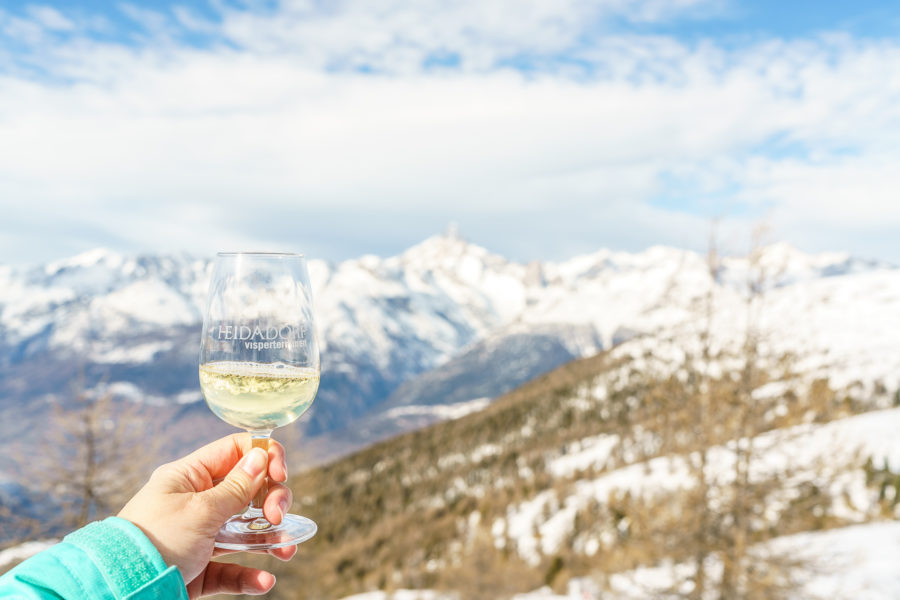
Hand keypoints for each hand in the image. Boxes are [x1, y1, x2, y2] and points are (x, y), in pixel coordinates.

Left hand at [118, 434, 295, 597]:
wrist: (118, 591)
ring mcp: (199, 536)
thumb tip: (260, 455)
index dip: (263, 456)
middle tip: (276, 516)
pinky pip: (232, 569)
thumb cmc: (154, 542)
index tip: (280, 475)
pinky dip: (250, 575)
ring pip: (244, 531)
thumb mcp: (200, 510)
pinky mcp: (199, 569)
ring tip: (287, 550)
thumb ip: (236, 487)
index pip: (235, 451)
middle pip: (247, 491)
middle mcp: (196, 502)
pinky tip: (264, 581)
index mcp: (189, 476)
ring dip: (269, 539)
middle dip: (271, 500)